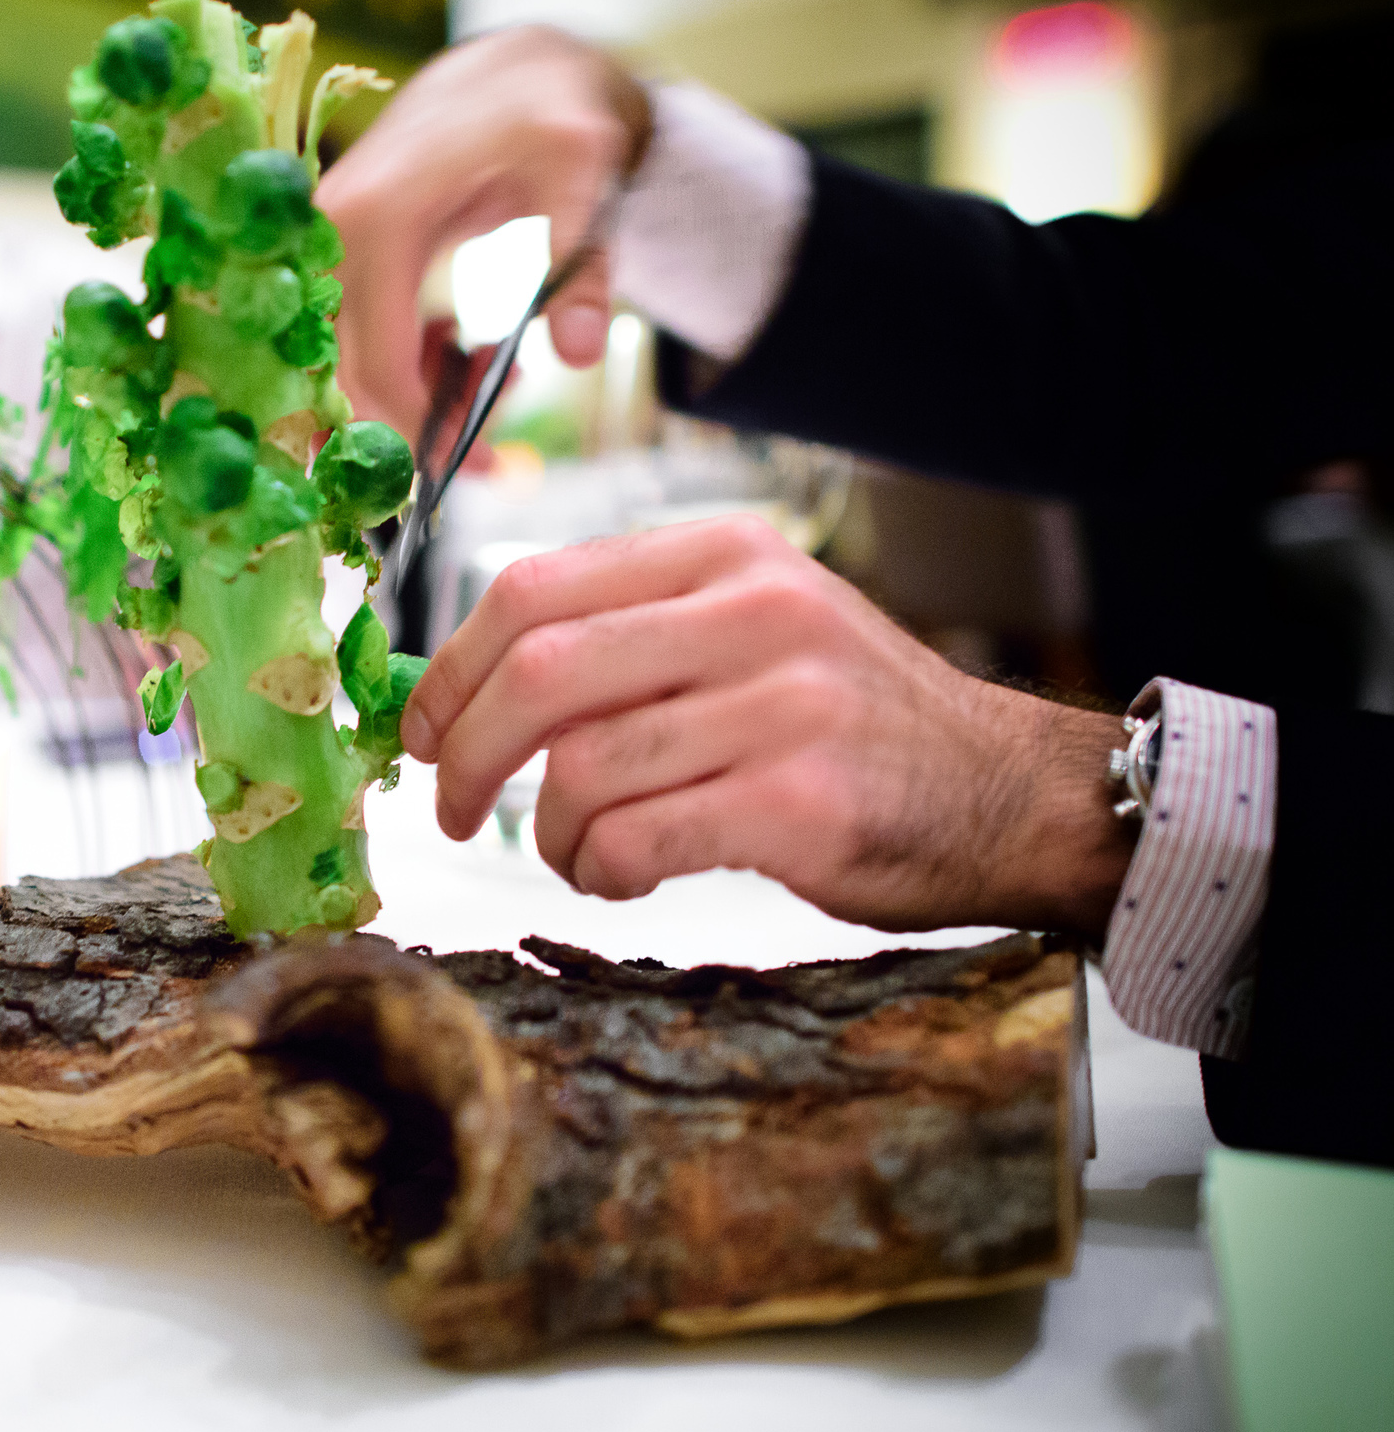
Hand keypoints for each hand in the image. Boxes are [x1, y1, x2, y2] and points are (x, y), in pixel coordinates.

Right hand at [316, 26, 650, 443]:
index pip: (376, 360)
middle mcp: (333, 234)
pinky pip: (354, 337)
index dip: (424, 426)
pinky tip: (464, 353)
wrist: (511, 74)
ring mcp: (329, 246)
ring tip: (495, 378)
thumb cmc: (542, 115)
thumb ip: (580, 265)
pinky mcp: (340, 257)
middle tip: (494, 450)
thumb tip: (574, 351)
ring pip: (346, 364)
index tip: (482, 465)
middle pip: (348, 374)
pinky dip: (406, 366)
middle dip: (417, 426)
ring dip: (414, 397)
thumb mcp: (582, 176)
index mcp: (376, 218)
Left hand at [398, 515, 1132, 934]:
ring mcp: (782, 705)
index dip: (448, 668)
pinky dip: (600, 870)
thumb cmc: (851, 725)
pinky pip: (634, 838)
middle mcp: (753, 612)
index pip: (531, 589)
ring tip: (578, 851)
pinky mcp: (800, 803)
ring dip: (548, 832)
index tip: (419, 728)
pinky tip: (623, 875)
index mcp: (724, 555)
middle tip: (451, 808)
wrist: (1011, 796)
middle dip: (463, 754)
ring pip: (579, 768)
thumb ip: (635, 633)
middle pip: (538, 674)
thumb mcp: (754, 629)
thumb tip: (470, 681)